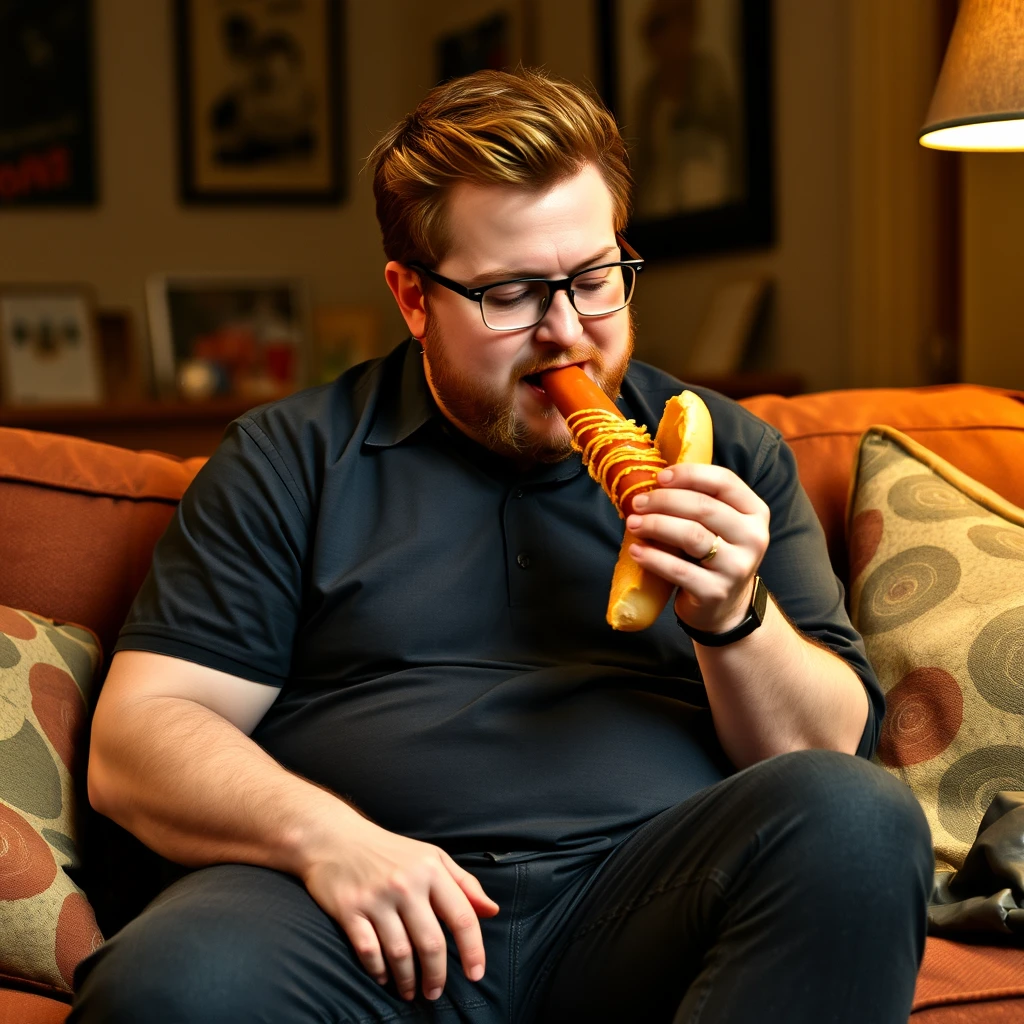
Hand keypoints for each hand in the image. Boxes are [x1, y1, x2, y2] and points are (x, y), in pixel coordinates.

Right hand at [300, 816, 499, 1001]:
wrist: (336, 838)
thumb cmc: (391, 851)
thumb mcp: (432, 857)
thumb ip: (464, 884)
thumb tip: (492, 911)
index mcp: (431, 870)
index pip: (461, 916)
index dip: (473, 950)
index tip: (476, 974)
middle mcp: (406, 884)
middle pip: (431, 942)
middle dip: (437, 975)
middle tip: (436, 992)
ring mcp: (376, 898)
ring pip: (400, 953)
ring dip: (408, 979)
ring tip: (411, 991)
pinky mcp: (349, 910)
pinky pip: (368, 951)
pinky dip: (378, 970)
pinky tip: (384, 977)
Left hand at [625, 463, 769, 634]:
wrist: (724, 607)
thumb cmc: (713, 555)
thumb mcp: (720, 525)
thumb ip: (700, 500)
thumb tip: (654, 478)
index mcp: (755, 512)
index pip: (724, 481)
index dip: (689, 475)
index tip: (659, 477)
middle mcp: (753, 538)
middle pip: (704, 507)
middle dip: (664, 501)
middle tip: (637, 502)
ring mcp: (737, 567)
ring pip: (691, 535)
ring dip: (656, 525)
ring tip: (632, 524)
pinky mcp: (716, 592)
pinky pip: (679, 569)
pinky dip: (653, 557)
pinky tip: (636, 550)